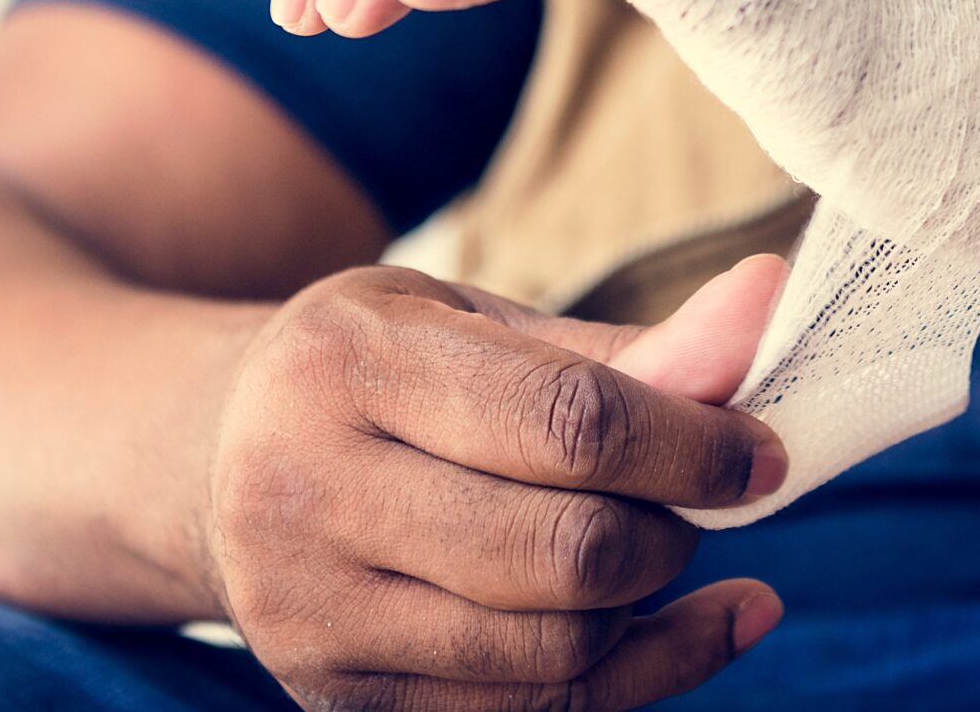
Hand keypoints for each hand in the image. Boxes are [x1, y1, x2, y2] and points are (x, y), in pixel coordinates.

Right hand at [201, 256, 790, 709]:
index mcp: (344, 366)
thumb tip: (768, 307)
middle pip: (567, 552)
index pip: (567, 423)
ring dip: (650, 604)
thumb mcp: (474, 322)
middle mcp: (306, 494)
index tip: (764, 449)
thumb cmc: (378, 374)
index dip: (695, 444)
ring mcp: (310, 615)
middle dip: (673, 529)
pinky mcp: (335, 702)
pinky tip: (686, 628)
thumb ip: (622, 345)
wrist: (210, 464)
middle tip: (701, 496)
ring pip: (556, 650)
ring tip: (660, 545)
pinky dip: (638, 679)